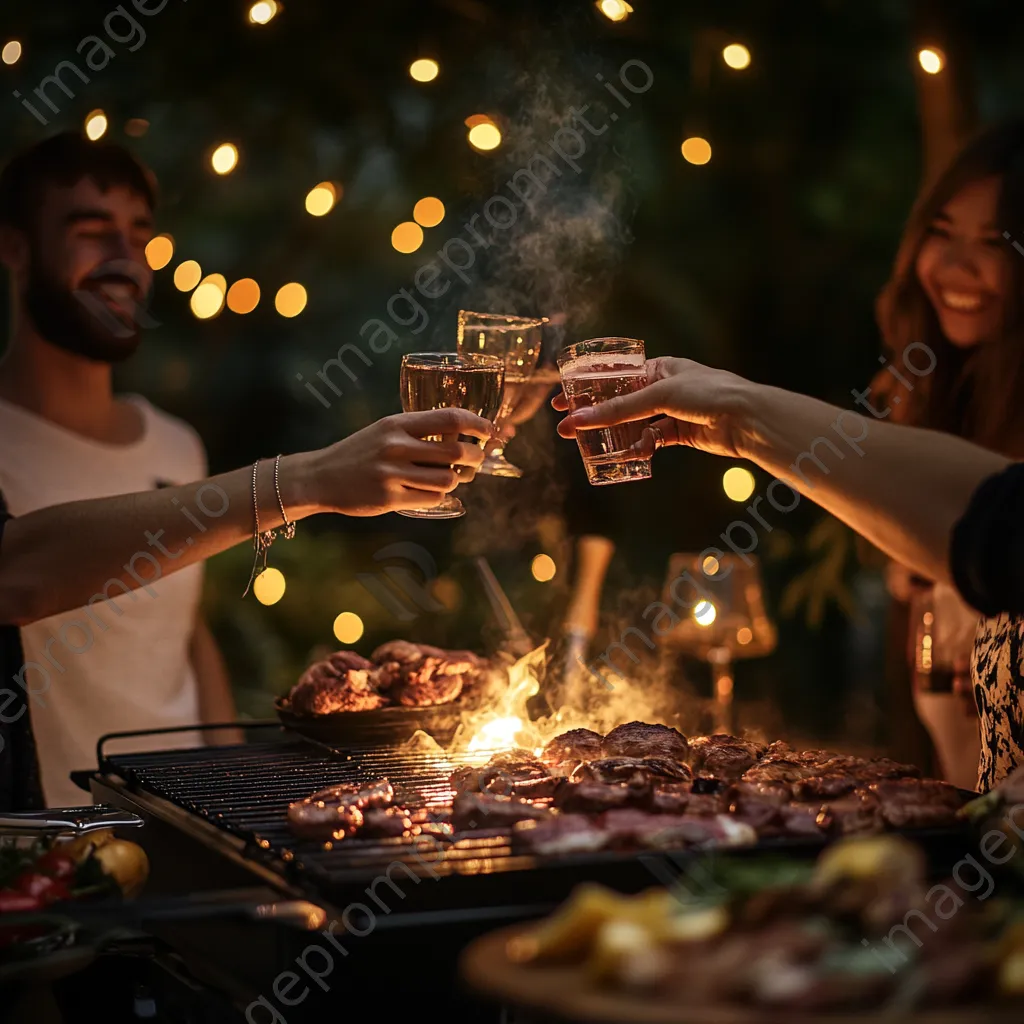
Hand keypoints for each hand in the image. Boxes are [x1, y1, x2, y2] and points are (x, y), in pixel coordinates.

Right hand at [300, 409, 493, 515]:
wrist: (320, 476)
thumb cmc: (359, 453)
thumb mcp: (385, 431)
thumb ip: (418, 432)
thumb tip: (462, 437)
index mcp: (397, 423)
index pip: (450, 418)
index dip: (477, 424)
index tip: (490, 431)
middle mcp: (396, 445)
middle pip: (456, 451)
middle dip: (475, 457)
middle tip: (476, 460)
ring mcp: (392, 473)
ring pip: (448, 479)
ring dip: (456, 480)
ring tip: (449, 478)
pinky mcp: (389, 498)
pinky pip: (431, 499)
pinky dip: (437, 496)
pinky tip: (427, 492)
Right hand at [553, 357, 752, 458]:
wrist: (747, 418)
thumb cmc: (707, 393)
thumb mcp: (658, 395)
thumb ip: (620, 409)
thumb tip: (579, 419)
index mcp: (659, 367)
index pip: (615, 376)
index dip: (588, 388)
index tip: (563, 399)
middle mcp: (663, 388)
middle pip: (621, 401)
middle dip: (594, 413)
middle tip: (567, 425)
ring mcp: (671, 412)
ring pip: (634, 424)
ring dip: (614, 433)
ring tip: (589, 443)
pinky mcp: (680, 434)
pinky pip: (651, 441)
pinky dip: (640, 448)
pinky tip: (629, 454)